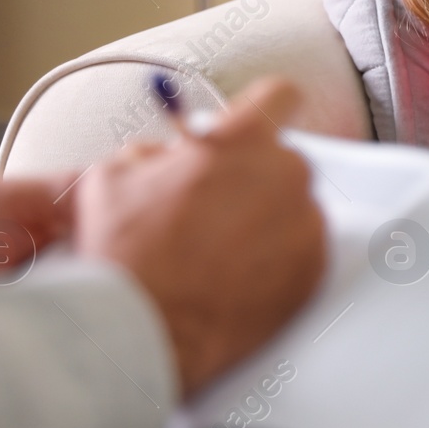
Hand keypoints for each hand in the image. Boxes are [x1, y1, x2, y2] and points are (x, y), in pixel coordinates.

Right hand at [72, 76, 326, 398]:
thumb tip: (165, 155)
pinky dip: (278, 261)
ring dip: (266, 221)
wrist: (146, 330)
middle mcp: (286, 175)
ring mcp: (306, 224)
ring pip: (293, 208)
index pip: (280, 97)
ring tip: (220, 253)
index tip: (253, 128)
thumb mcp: (113, 177)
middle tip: (215, 210)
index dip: (263, 110)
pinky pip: (302, 251)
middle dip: (253, 179)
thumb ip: (153, 154)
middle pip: (282, 162)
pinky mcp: (315, 270)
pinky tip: (238, 278)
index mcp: (243, 140)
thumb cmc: (126, 251)